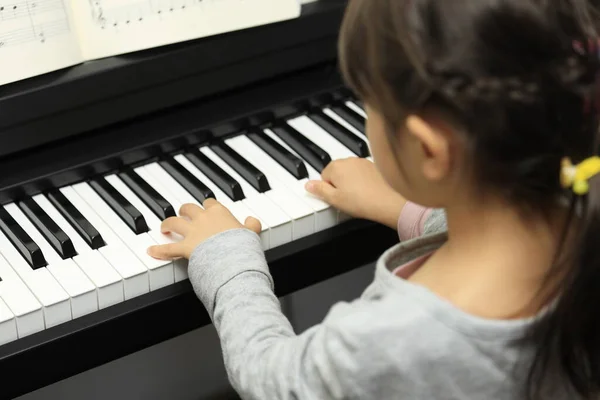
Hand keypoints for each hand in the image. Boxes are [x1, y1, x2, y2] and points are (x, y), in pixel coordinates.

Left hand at [147, 199, 261, 259]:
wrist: (233, 258)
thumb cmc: (243, 246)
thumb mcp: (252, 234)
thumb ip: (252, 226)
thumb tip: (253, 220)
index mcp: (220, 213)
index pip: (211, 203)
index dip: (208, 206)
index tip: (208, 208)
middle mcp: (203, 219)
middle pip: (189, 208)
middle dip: (185, 210)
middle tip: (184, 213)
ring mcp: (192, 232)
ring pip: (174, 222)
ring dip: (168, 224)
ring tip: (165, 227)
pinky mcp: (184, 248)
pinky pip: (168, 248)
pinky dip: (159, 250)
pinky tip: (151, 250)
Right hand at [305, 158, 405, 228]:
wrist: (388, 201)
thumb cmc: (361, 201)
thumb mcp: (334, 199)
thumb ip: (319, 190)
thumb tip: (308, 184)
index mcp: (335, 167)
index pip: (323, 176)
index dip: (328, 189)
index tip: (336, 197)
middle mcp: (348, 160)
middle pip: (336, 171)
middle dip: (339, 183)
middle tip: (346, 198)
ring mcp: (362, 161)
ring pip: (349, 171)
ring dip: (350, 181)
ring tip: (357, 196)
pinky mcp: (374, 165)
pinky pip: (362, 172)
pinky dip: (362, 180)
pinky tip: (367, 191)